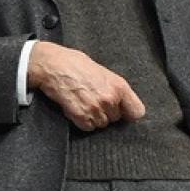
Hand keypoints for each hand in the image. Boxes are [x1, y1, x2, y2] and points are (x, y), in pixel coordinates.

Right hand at [26, 41, 145, 130]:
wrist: (53, 65)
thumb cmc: (74, 63)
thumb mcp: (102, 70)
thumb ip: (114, 87)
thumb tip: (120, 100)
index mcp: (119, 86)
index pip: (137, 112)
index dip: (129, 113)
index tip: (123, 112)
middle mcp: (110, 99)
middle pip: (115, 119)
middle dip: (106, 112)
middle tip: (93, 99)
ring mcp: (95, 109)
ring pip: (101, 124)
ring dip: (93, 117)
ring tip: (83, 101)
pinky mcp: (81, 116)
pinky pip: (87, 127)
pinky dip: (82, 121)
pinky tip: (76, 107)